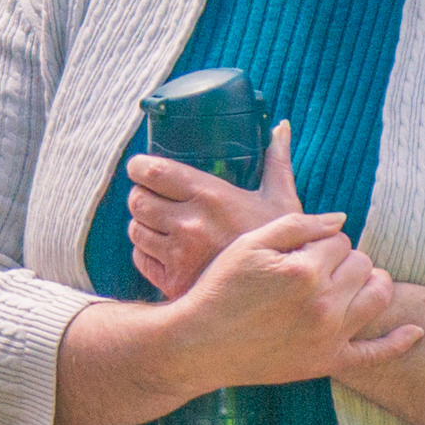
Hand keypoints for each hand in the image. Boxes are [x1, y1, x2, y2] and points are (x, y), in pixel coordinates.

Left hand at [127, 123, 300, 298]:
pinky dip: (147, 252)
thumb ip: (277, 162)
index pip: (149, 171)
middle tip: (155, 198)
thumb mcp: (282, 202)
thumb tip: (281, 127)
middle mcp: (189, 224)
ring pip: (135, 229)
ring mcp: (179, 255)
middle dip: (142, 196)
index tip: (143, 169)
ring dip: (144, 224)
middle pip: (136, 200)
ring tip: (162, 224)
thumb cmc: (285, 246)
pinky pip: (140, 258)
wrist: (289, 296)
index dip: (139, 168)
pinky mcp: (173, 282)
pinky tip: (165, 250)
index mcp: (210, 197)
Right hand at [168, 210, 417, 393]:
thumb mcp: (249, 245)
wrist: (200, 343)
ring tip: (359, 281)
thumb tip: (340, 221)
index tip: (302, 249)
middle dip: (347, 259)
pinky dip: (401, 341)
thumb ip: (295, 226)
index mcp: (304, 271)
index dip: (323, 240)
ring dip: (375, 284)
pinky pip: (378, 353)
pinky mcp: (330, 361)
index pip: (340, 240)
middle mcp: (324, 304)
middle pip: (363, 266)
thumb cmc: (220, 289)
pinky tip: (415, 330)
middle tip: (321, 264)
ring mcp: (331, 336)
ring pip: (378, 299)